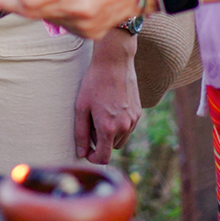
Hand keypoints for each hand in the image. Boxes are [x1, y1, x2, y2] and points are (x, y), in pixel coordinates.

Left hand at [75, 29, 140, 163]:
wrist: (114, 62)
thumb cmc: (94, 83)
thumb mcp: (81, 107)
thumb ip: (81, 133)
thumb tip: (81, 152)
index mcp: (108, 128)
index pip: (104, 158)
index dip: (93, 158)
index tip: (87, 151)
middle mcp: (124, 127)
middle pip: (112, 148)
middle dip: (100, 142)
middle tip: (91, 122)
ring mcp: (133, 120)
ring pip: (121, 139)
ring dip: (111, 134)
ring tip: (101, 114)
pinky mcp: (138, 112)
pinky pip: (128, 127)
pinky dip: (119, 125)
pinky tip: (111, 107)